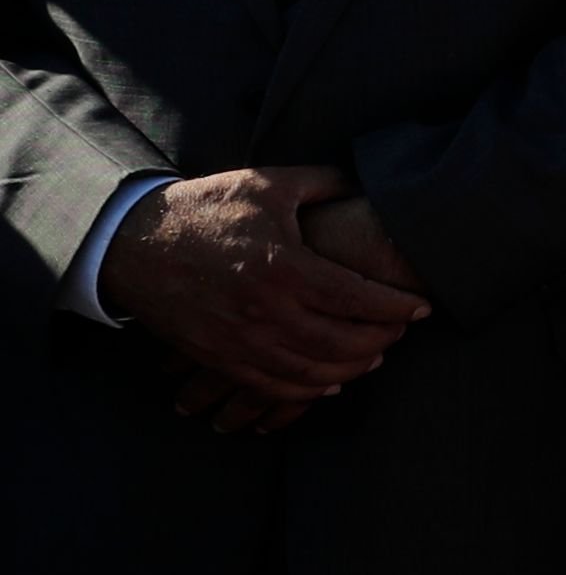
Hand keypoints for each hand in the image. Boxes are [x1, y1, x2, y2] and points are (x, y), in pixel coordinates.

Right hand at [98, 166, 425, 405]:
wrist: (134, 244)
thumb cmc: (206, 209)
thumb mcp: (268, 184)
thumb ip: (325, 184)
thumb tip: (369, 186)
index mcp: (283, 266)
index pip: (358, 299)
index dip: (397, 307)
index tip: (423, 307)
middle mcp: (265, 311)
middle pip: (343, 343)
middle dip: (383, 340)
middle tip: (402, 330)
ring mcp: (240, 341)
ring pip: (312, 372)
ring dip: (353, 369)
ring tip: (376, 354)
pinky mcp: (219, 357)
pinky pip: (272, 387)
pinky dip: (308, 391)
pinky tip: (330, 381)